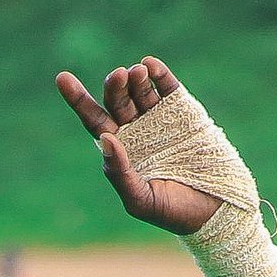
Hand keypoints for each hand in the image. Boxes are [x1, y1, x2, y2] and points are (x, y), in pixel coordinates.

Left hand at [56, 57, 219, 236]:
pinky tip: (149, 66)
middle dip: (113, 87)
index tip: (62, 78)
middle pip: (116, 101)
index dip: (78, 100)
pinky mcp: (182, 110)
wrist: (214, 208)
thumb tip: (105, 138)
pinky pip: (166, 87)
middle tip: (118, 76)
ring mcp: (159, 118)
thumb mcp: (140, 199)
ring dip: (134, 78)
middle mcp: (136, 130)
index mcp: (119, 150)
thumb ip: (120, 172)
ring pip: (139, 90)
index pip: (94, 120)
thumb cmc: (172, 211)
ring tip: (135, 73)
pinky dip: (158, 74)